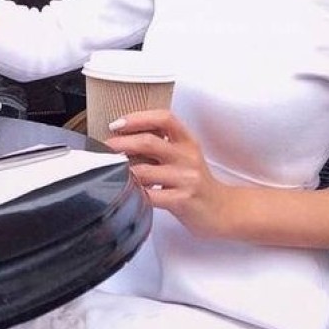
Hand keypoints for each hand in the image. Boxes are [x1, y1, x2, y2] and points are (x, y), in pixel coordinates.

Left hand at [105, 109, 228, 237]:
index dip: (138, 118)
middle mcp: (187, 157)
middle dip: (121, 144)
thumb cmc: (197, 184)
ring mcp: (185, 179)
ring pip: (145, 171)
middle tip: (105, 148)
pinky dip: (134, 193)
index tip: (118, 124)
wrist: (222, 210)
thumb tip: (124, 140)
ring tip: (110, 171)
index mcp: (187, 141)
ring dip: (123, 171)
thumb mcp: (185, 157)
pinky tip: (126, 192)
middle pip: (149, 142)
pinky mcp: (182, 200)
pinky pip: (151, 196)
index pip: (164, 118)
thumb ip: (161, 146)